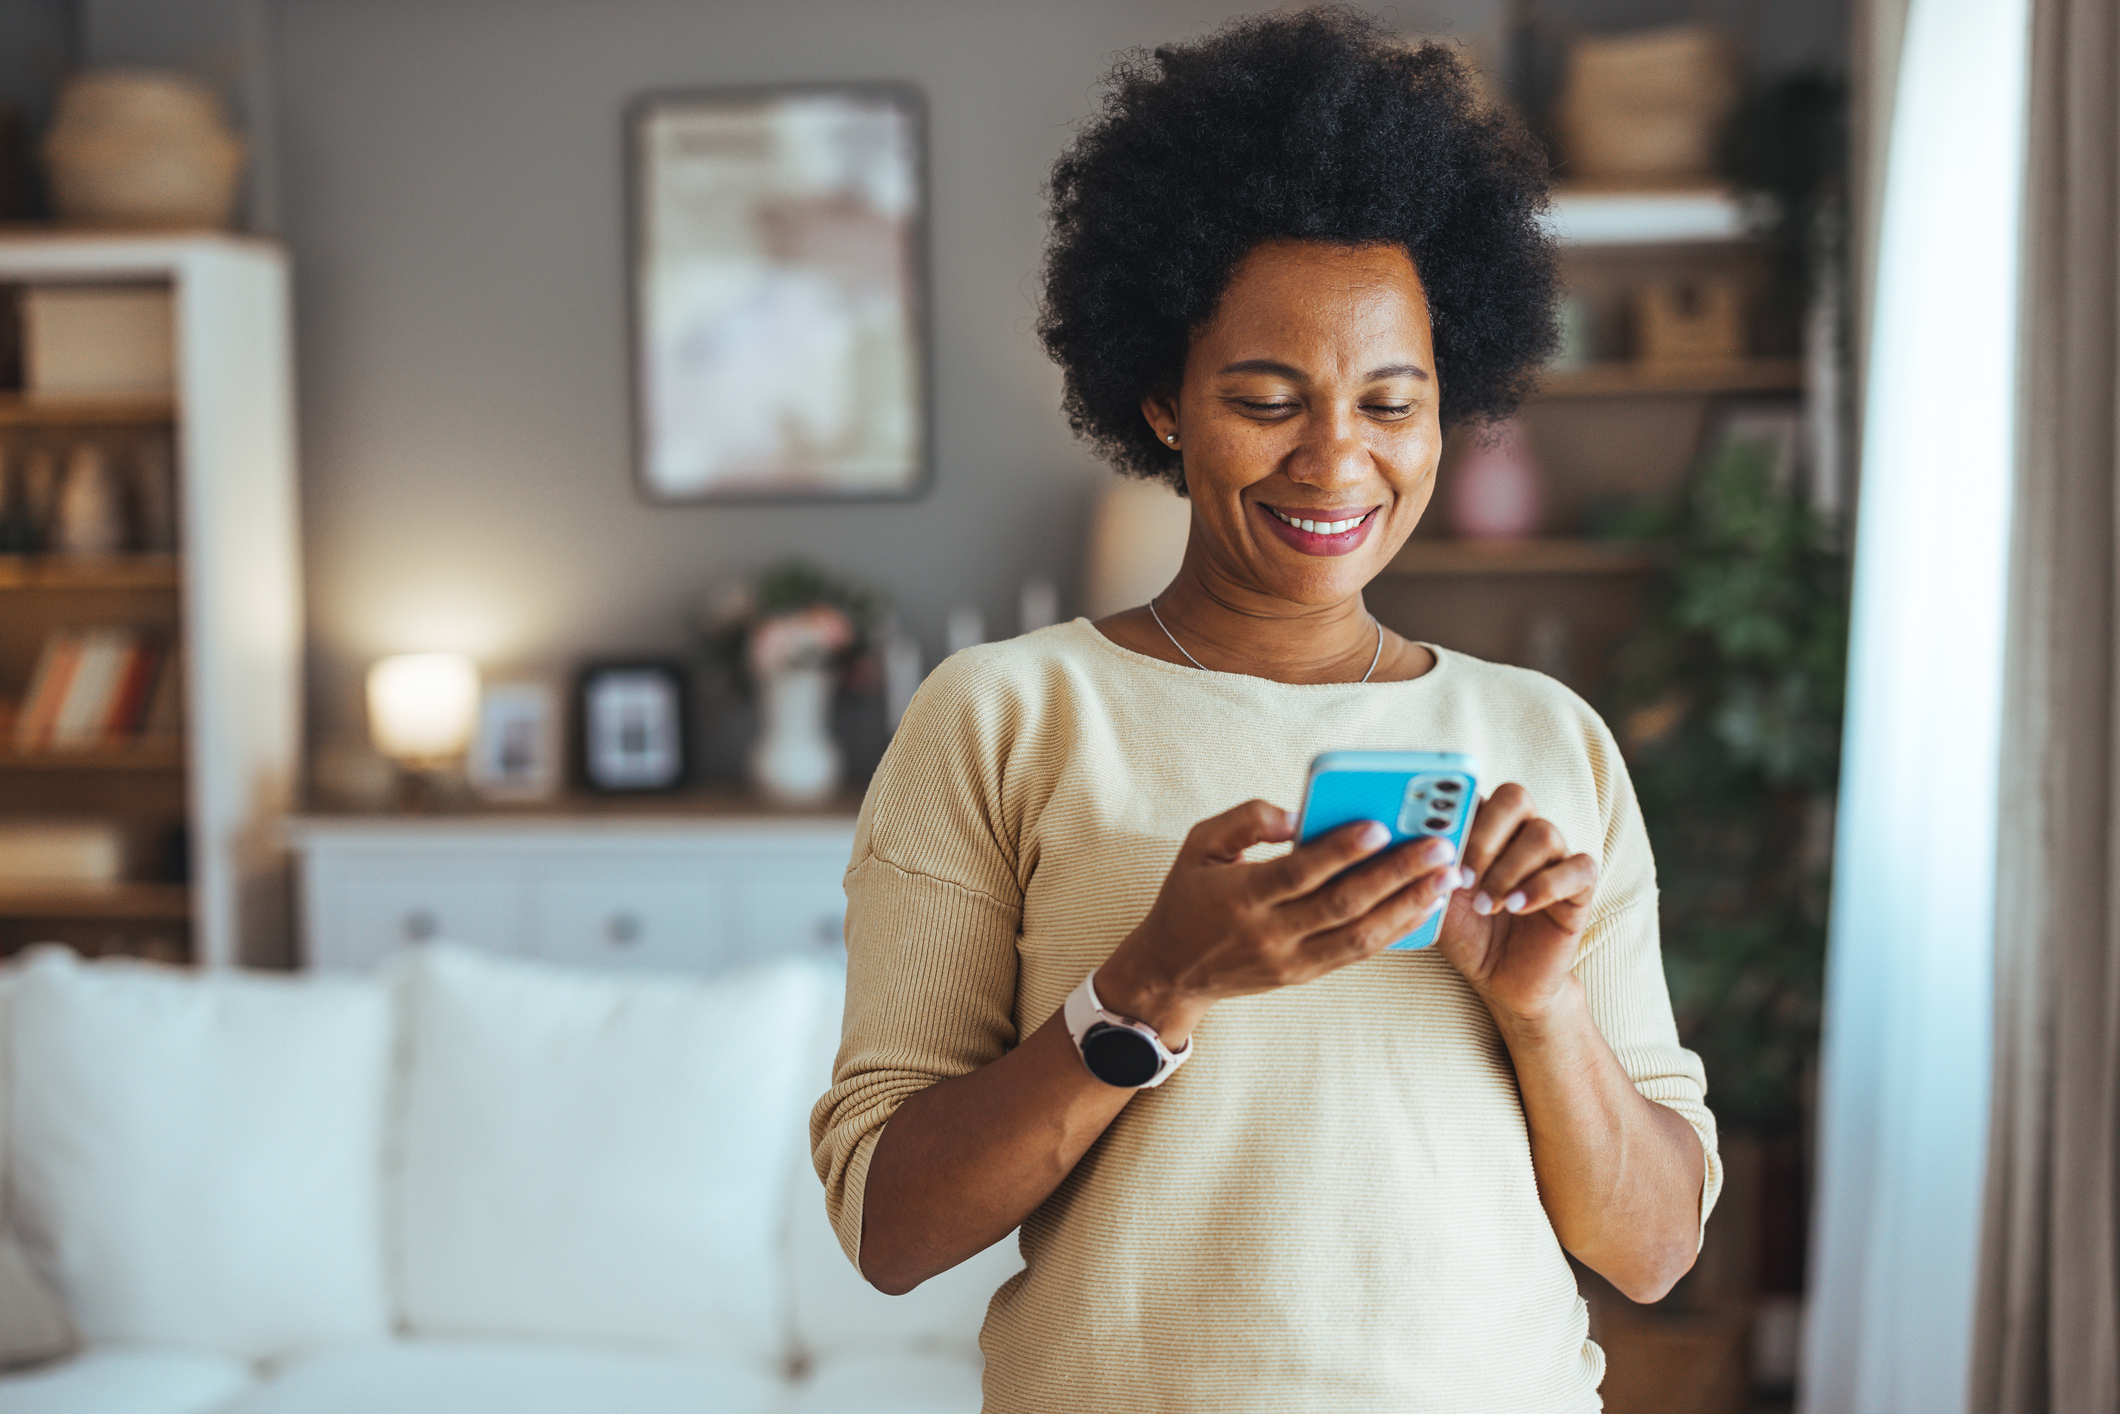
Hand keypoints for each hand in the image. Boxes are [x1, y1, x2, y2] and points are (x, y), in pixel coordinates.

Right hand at [1095, 799, 1460, 1044]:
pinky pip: (1357, 953)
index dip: (1340, 850)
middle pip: (1341, 904)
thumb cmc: (1189, 896)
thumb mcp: (1199, 845)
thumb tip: (1298, 815)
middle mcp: (1267, 933)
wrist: (1170, 971)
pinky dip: (1394, 930)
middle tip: (1437, 846)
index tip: (1380, 826)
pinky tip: (1423, 905)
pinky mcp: (1304, 974)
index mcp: (1239, 896)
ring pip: (1360, 936)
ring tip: (1444, 876)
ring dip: (1408, 905)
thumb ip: (1246, 819)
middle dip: (1395, 874)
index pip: (1298, 873)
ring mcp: (1289, 960)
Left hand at [1434, 784, 1598, 1028]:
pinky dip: (1545, 885)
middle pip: (1515, 798)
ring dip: (1508, 871)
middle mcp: (1522, 832)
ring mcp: (1555, 857)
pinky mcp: (1580, 887)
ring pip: (1544, 834)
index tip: (1439, 854)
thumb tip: (1411, 834)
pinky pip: (1579, 867)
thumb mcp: (1437, 897)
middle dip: (1485, 837)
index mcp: (1487, 826)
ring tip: (1486, 906)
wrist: (1501, 978)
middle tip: (1464, 879)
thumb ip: (1427, 864)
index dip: (1458, 816)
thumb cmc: (1466, 932)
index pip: (1479, 791)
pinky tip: (1518, 907)